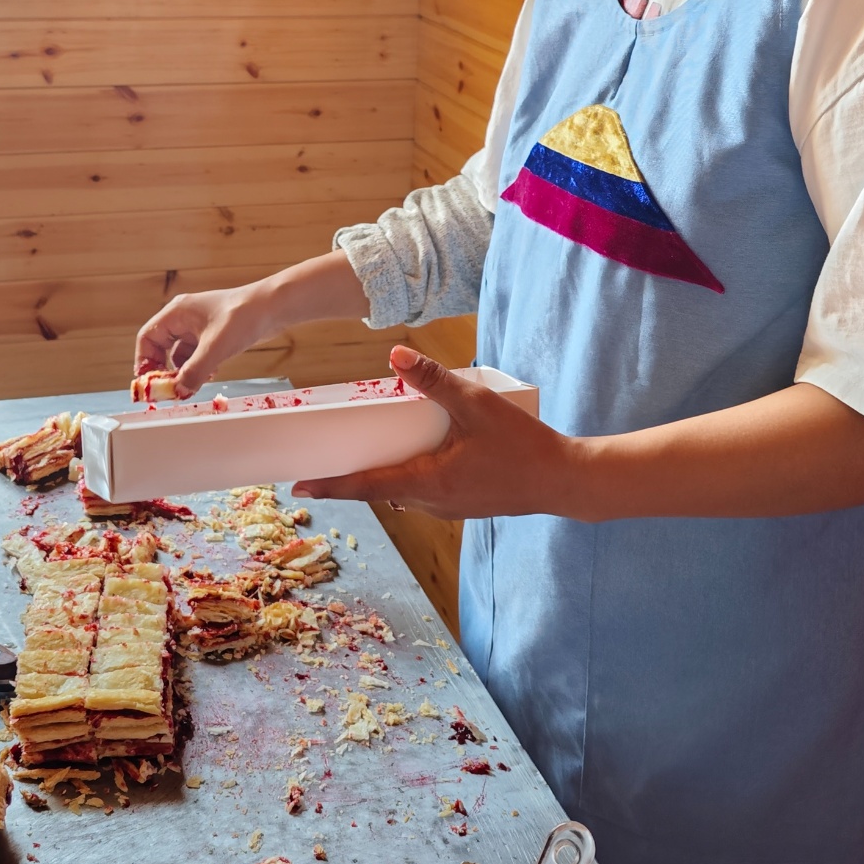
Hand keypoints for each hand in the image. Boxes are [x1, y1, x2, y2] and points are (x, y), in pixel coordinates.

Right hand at [134, 284, 266, 396]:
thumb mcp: (215, 348)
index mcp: (177, 312)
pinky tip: (210, 375)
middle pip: (161, 347)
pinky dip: (198, 367)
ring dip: (183, 371)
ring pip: (180, 354)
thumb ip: (195, 371)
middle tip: (169, 389)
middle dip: (164, 369)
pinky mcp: (213, 334)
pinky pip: (197, 355)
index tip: (149, 382)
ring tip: (191, 384)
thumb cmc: (243, 316)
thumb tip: (180, 391)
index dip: (144, 361)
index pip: (148, 337)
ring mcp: (199, 326)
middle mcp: (184, 317)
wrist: (274, 307)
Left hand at [293, 346, 578, 519]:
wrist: (564, 481)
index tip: (299, 485)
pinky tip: (406, 461)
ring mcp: (448, 508)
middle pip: (378, 493)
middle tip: (318, 465)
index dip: (331, 485)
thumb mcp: (476, 404)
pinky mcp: (463, 505)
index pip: (366, 486)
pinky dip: (403, 479)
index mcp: (427, 483)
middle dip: (348, 480)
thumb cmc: (522, 444)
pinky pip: (421, 494)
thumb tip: (393, 354)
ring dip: (377, 480)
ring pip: (400, 495)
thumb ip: (433, 380)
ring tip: (354, 459)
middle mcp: (431, 504)